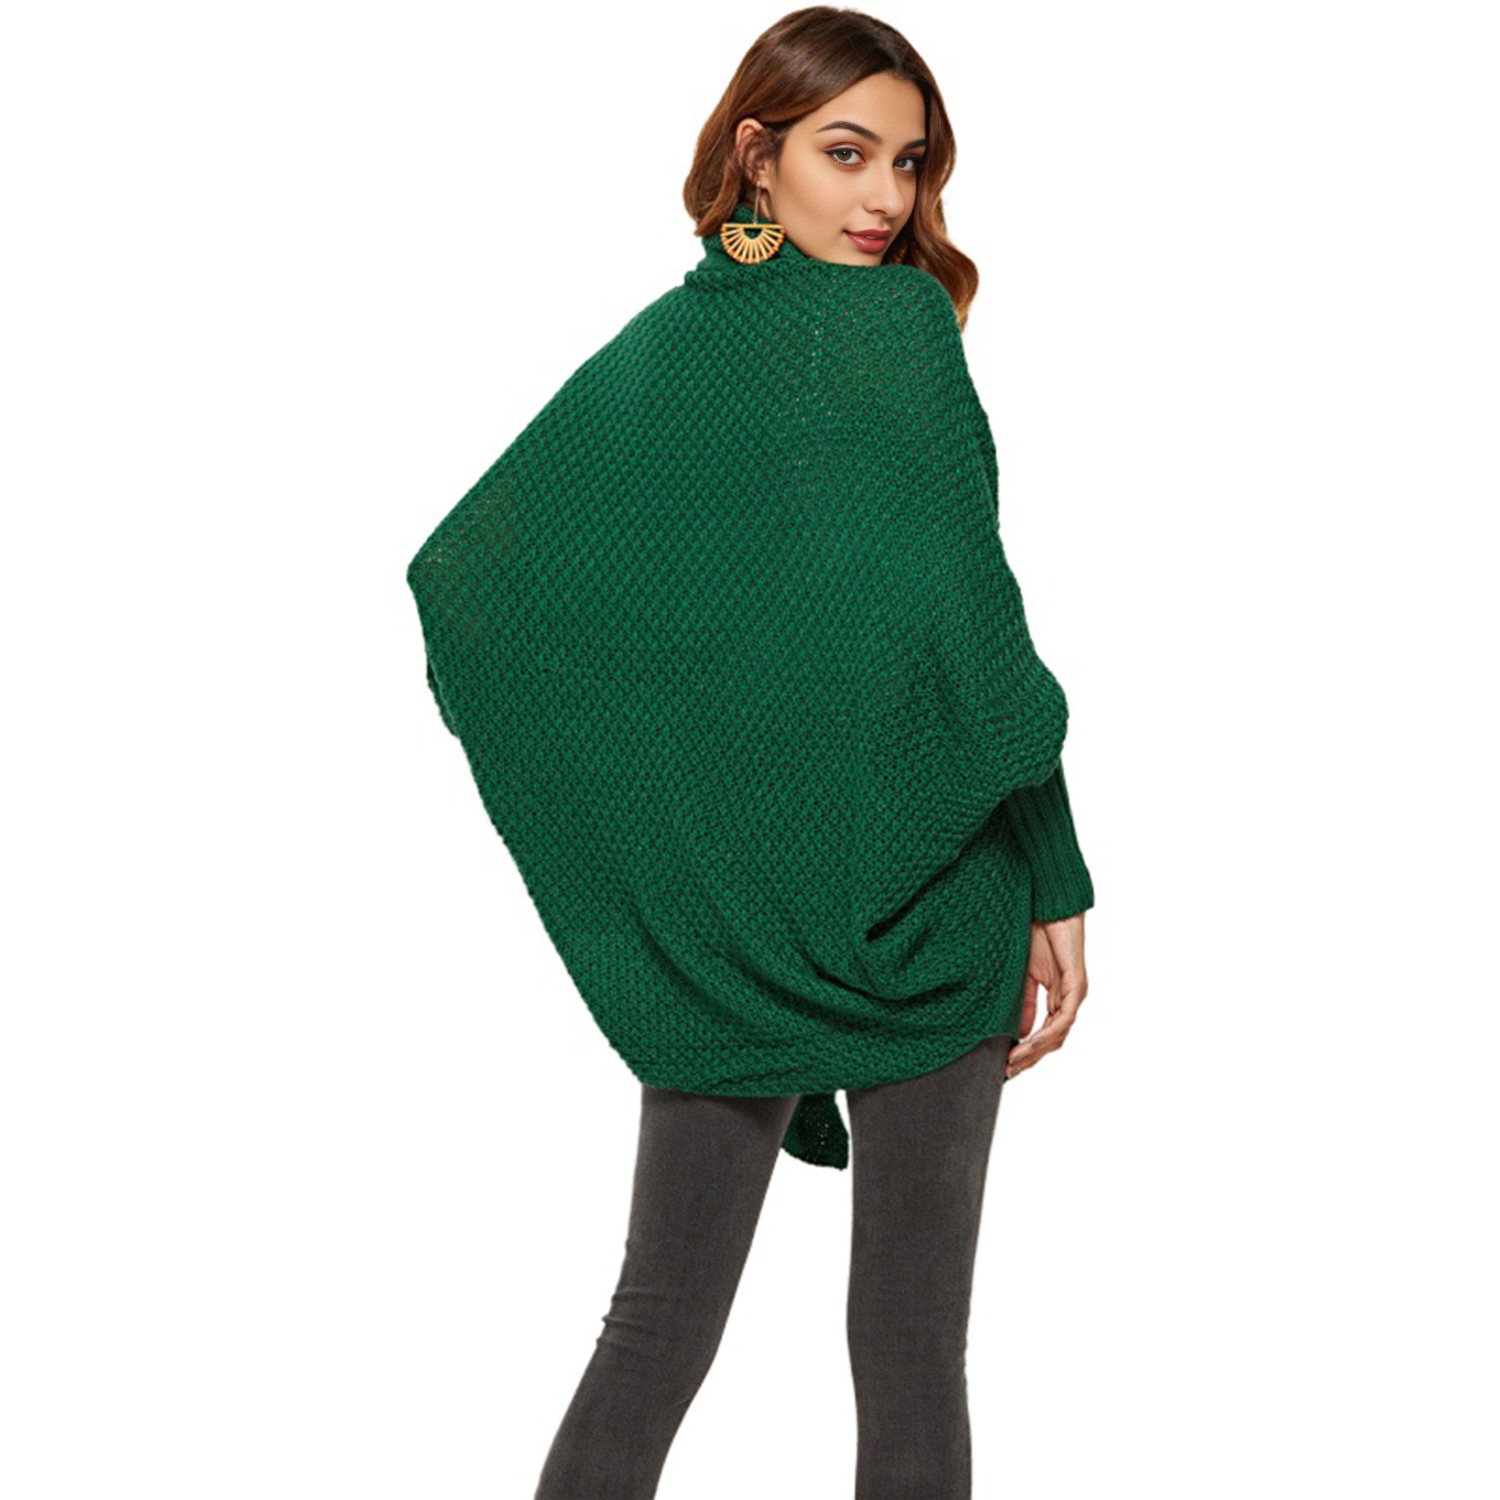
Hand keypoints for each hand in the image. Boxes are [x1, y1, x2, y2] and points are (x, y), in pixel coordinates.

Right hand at [1005, 913, 1087, 1078]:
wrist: (1049, 909)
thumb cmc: (1038, 935)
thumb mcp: (1025, 976)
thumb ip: (1024, 1004)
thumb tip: (1019, 1034)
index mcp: (1059, 998)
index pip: (1047, 1034)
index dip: (1029, 1052)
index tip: (1008, 1065)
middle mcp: (1070, 999)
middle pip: (1054, 1040)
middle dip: (1031, 1058)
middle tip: (1009, 1072)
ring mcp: (1075, 994)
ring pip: (1059, 1033)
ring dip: (1036, 1050)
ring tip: (1014, 1061)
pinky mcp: (1076, 985)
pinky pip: (1064, 1017)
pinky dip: (1047, 1032)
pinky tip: (1030, 1041)